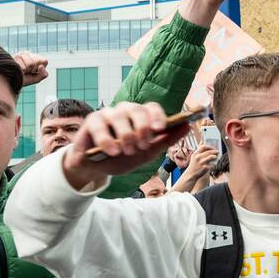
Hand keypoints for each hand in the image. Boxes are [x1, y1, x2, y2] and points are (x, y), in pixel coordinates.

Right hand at [13, 51, 48, 85]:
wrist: (11, 81)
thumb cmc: (24, 79)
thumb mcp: (36, 79)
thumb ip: (43, 74)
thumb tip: (41, 66)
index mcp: (35, 57)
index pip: (44, 61)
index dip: (40, 69)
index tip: (34, 71)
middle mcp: (29, 54)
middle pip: (38, 61)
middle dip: (34, 69)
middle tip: (28, 71)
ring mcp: (22, 54)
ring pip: (31, 64)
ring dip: (27, 70)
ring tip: (22, 70)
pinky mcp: (15, 56)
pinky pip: (24, 66)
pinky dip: (21, 71)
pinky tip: (17, 69)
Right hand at [61, 102, 190, 190]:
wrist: (96, 169)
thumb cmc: (122, 158)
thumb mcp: (146, 154)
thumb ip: (166, 140)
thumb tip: (187, 126)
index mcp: (140, 117)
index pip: (152, 108)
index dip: (158, 116)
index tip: (160, 128)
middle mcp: (125, 112)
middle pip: (137, 109)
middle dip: (142, 128)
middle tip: (142, 145)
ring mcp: (108, 114)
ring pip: (119, 116)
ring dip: (126, 135)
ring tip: (126, 151)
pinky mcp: (92, 120)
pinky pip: (100, 125)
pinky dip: (107, 139)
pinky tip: (112, 151)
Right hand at [185, 143, 217, 179]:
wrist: (191, 174)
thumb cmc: (194, 164)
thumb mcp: (194, 156)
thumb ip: (199, 149)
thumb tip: (202, 141)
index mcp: (195, 154)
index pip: (203, 147)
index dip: (209, 147)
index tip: (213, 148)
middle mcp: (198, 157)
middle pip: (209, 152)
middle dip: (214, 151)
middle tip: (218, 152)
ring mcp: (201, 163)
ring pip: (211, 157)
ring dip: (215, 157)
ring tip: (216, 157)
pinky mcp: (205, 168)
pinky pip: (212, 165)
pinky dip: (213, 165)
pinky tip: (213, 165)